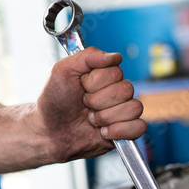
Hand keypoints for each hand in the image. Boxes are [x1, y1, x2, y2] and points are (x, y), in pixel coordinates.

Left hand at [36, 47, 145, 161]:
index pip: (116, 71)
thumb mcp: (62, 70)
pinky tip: (102, 132)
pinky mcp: (126, 131)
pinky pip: (139, 127)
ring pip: (134, 108)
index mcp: (103, 74)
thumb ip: (87, 56)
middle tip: (83, 105)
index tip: (80, 87)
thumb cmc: (54, 101)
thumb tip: (115, 56)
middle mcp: (115, 90)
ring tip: (90, 119)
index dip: (95, 82)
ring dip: (105, 117)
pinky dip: (119, 131)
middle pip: (126, 89)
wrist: (50, 132)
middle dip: (98, 101)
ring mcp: (122, 110)